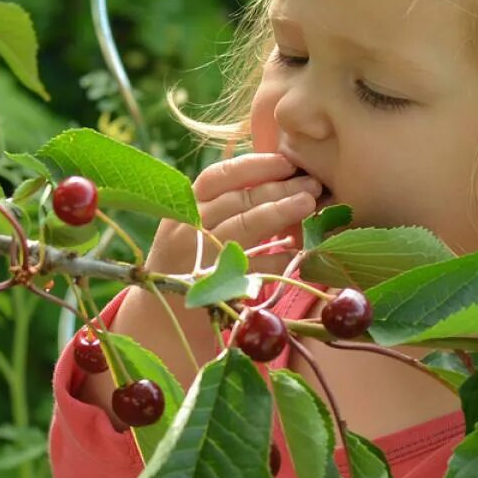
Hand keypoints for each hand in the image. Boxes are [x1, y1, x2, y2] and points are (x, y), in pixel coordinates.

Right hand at [147, 152, 321, 277]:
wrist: (164, 315)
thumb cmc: (191, 261)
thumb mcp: (197, 226)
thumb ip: (227, 203)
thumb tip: (280, 178)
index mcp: (184, 207)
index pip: (219, 176)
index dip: (255, 166)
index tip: (287, 162)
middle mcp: (187, 229)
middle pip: (238, 200)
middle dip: (278, 188)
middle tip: (312, 184)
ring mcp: (199, 258)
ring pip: (243, 227)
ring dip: (279, 213)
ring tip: (309, 204)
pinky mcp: (213, 288)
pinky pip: (252, 268)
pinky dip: (277, 258)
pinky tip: (298, 253)